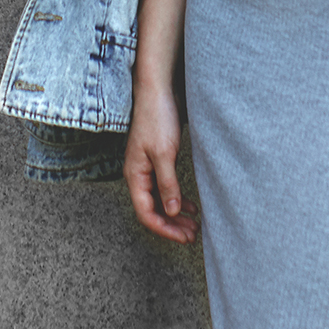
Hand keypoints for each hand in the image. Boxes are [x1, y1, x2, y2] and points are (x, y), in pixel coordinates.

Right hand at [124, 75, 198, 243]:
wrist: (158, 90)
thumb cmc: (157, 118)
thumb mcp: (164, 153)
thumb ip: (167, 183)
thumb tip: (171, 211)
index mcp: (135, 175)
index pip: (146, 212)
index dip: (164, 228)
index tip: (182, 237)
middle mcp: (138, 175)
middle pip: (152, 209)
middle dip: (171, 225)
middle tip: (192, 235)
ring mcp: (147, 168)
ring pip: (160, 199)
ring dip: (175, 213)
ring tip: (194, 224)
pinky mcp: (157, 159)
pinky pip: (164, 187)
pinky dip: (177, 197)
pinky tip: (190, 204)